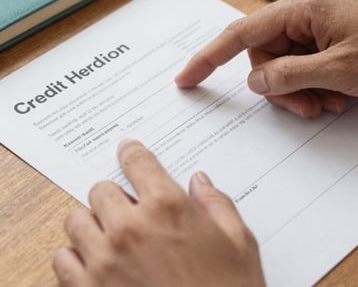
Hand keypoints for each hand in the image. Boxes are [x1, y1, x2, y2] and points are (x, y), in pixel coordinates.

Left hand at [53, 140, 264, 286]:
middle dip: (114, 195)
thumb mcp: (239, 243)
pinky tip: (95, 264)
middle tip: (127, 208)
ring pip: (76, 220)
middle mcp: (131, 228)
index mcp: (168, 207)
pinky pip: (62, 260)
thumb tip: (199, 181)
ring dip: (92, 223)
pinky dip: (75, 257)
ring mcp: (105, 261)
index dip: (132, 152)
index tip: (128, 151)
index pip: (137, 161)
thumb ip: (217, 204)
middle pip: (100, 189)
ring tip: (110, 236)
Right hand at [175, 0, 357, 118]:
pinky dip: (311, 85)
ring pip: (281, 65)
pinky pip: (300, 65)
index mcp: (302, 7)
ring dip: (299, 91)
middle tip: (306, 108)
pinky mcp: (323, 36)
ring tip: (328, 102)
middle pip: (264, 54)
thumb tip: (254, 81)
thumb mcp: (339, 71)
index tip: (186, 76)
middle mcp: (303, 10)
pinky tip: (335, 94)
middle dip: (280, 87)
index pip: (241, 33)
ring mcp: (314, 23)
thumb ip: (288, 76)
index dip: (209, 57)